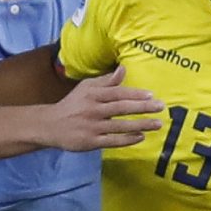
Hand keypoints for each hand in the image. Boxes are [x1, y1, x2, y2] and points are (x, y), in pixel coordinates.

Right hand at [39, 67, 163, 151]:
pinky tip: (140, 137)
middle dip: (142, 107)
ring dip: (140, 125)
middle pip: (120, 108)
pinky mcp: (90, 142)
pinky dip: (127, 139)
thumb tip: (124, 69)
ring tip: (157, 124)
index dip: (134, 94)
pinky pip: (112, 141)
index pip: (117, 93)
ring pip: (119, 126)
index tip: (151, 95)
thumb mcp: (86, 88)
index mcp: (92, 94)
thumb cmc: (73, 104)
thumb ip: (106, 81)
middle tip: (160, 107)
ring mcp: (92, 127)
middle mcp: (93, 109)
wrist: (50, 125)